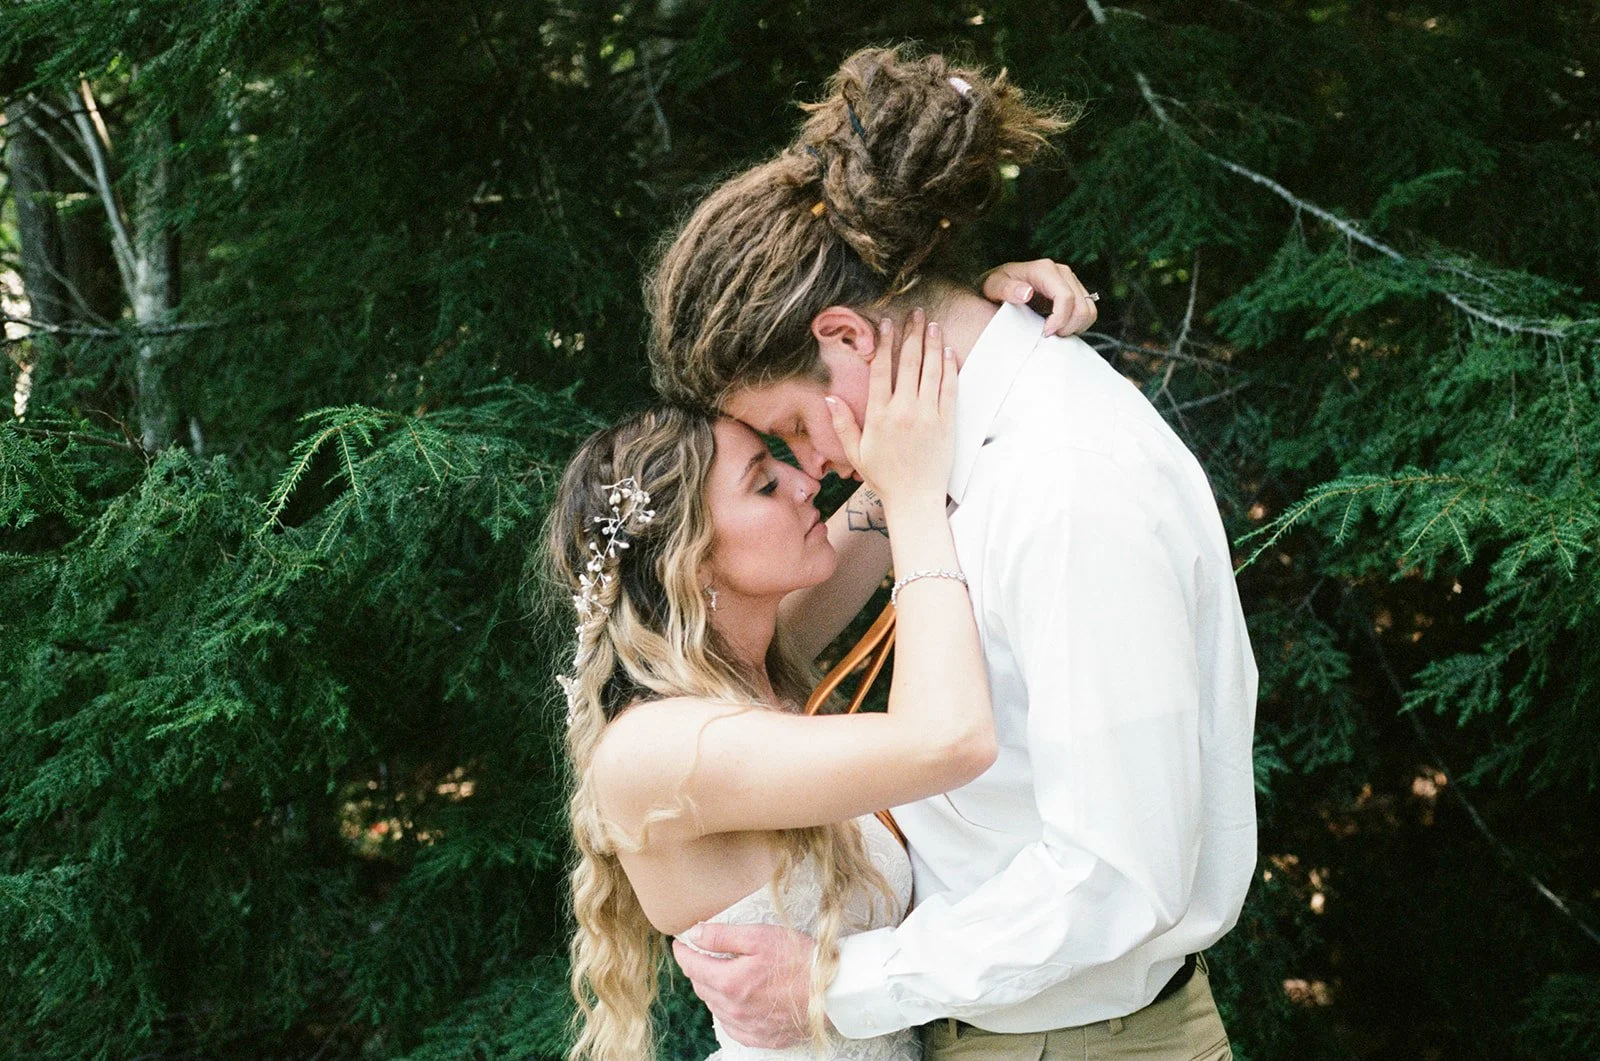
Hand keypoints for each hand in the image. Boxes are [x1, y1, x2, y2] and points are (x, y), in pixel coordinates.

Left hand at [671, 922, 816, 1048]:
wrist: (832, 992)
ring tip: (722, 973)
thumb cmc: (800, 960)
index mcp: (729, 983)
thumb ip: (722, 936)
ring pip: (715, 1006)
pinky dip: (728, 1010)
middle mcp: (733, 1009)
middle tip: (702, 954)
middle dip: (698, 968)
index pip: (692, 966)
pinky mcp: (760, 1037)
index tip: (680, 943)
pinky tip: (737, 1000)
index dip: (683, 952)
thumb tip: (694, 934)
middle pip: (702, 987)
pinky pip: (732, 1025)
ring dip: (713, 989)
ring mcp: (746, 1026)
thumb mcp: (760, 937)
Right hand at [825, 308, 955, 511]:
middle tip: (916, 313)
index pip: (882, 370)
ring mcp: (928, 416)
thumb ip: (843, 424)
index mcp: (879, 416)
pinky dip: (949, 367)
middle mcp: (904, 411)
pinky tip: (948, 351)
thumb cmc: (884, 478)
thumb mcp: (855, 454)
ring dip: (932, 344)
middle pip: (909, 363)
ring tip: (932, 324)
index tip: (888, 324)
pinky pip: (949, 388)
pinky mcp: (946, 423)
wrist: (915, 500)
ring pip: (931, 370)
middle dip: (912, 334)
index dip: (885, 343)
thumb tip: (830, 397)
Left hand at [980, 258, 1099, 335]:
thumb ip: (1006, 289)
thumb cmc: (994, 286)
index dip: (1060, 320)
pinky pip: (1088, 312)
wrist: (998, 285)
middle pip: (1081, 306)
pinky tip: (1059, 328)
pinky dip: (1077, 324)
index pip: (1066, 298)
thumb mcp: (992, 286)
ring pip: (1089, 310)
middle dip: (1067, 327)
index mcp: (1044, 270)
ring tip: (1054, 332)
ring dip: (1075, 327)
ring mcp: (1070, 281)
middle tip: (1047, 336)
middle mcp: (1062, 272)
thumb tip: (1027, 293)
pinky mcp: (1075, 291)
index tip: (1045, 333)